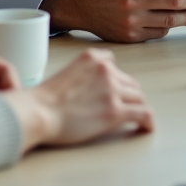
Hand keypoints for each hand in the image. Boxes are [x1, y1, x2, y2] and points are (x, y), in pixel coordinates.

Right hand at [4, 49, 153, 153]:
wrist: (38, 112)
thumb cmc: (44, 99)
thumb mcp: (67, 71)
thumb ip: (85, 73)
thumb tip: (95, 89)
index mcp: (93, 58)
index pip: (114, 65)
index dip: (114, 80)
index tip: (113, 90)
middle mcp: (106, 70)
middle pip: (129, 82)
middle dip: (126, 95)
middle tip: (119, 108)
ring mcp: (112, 90)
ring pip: (139, 97)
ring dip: (135, 107)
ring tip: (133, 119)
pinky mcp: (115, 111)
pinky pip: (143, 113)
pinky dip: (147, 121)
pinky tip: (147, 127)